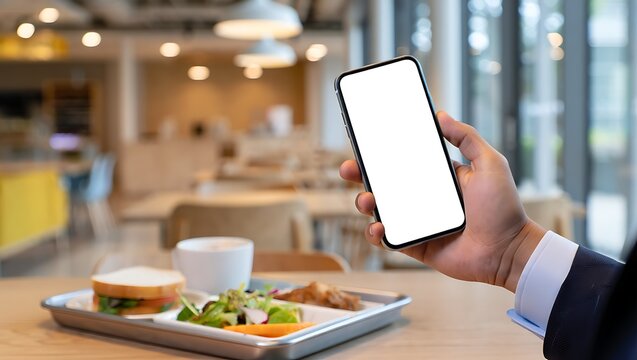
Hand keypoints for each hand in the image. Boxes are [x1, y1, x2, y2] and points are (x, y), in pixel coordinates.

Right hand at [339, 111, 546, 291]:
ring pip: (380, 210)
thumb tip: (440, 115)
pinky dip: (376, 233)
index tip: (365, 142)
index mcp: (437, 178)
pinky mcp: (416, 245)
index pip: (403, 161)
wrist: (508, 251)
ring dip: (364, 203)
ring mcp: (418, 223)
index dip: (381, 153)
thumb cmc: (504, 208)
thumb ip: (467, 138)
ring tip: (367, 199)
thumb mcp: (489, 164)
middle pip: (383, 184)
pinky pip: (388, 240)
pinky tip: (378, 226)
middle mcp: (423, 199)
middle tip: (348, 168)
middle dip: (361, 175)